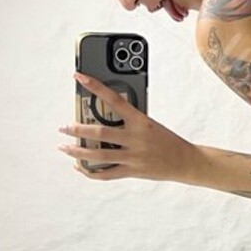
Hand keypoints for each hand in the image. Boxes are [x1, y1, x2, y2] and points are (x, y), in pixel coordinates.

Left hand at [59, 73, 196, 182]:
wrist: (186, 162)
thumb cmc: (167, 140)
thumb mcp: (150, 124)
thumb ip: (130, 121)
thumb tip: (105, 119)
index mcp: (141, 121)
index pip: (114, 99)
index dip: (95, 86)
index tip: (80, 76)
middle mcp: (135, 138)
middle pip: (99, 133)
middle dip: (77, 130)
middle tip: (64, 127)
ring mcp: (133, 156)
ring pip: (98, 155)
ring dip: (77, 152)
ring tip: (65, 148)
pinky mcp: (132, 171)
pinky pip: (106, 174)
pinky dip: (91, 172)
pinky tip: (80, 167)